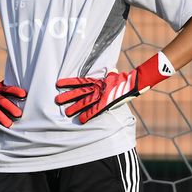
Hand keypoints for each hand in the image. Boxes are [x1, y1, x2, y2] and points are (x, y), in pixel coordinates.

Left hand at [54, 52, 174, 123]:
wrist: (134, 82)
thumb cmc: (124, 79)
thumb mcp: (113, 75)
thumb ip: (108, 75)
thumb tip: (109, 71)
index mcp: (97, 81)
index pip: (80, 81)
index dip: (68, 82)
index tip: (58, 84)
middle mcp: (97, 88)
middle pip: (79, 92)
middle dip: (67, 96)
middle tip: (56, 100)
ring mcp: (102, 95)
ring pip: (85, 101)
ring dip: (75, 107)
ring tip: (66, 112)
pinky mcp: (107, 102)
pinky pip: (95, 110)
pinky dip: (88, 115)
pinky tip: (81, 120)